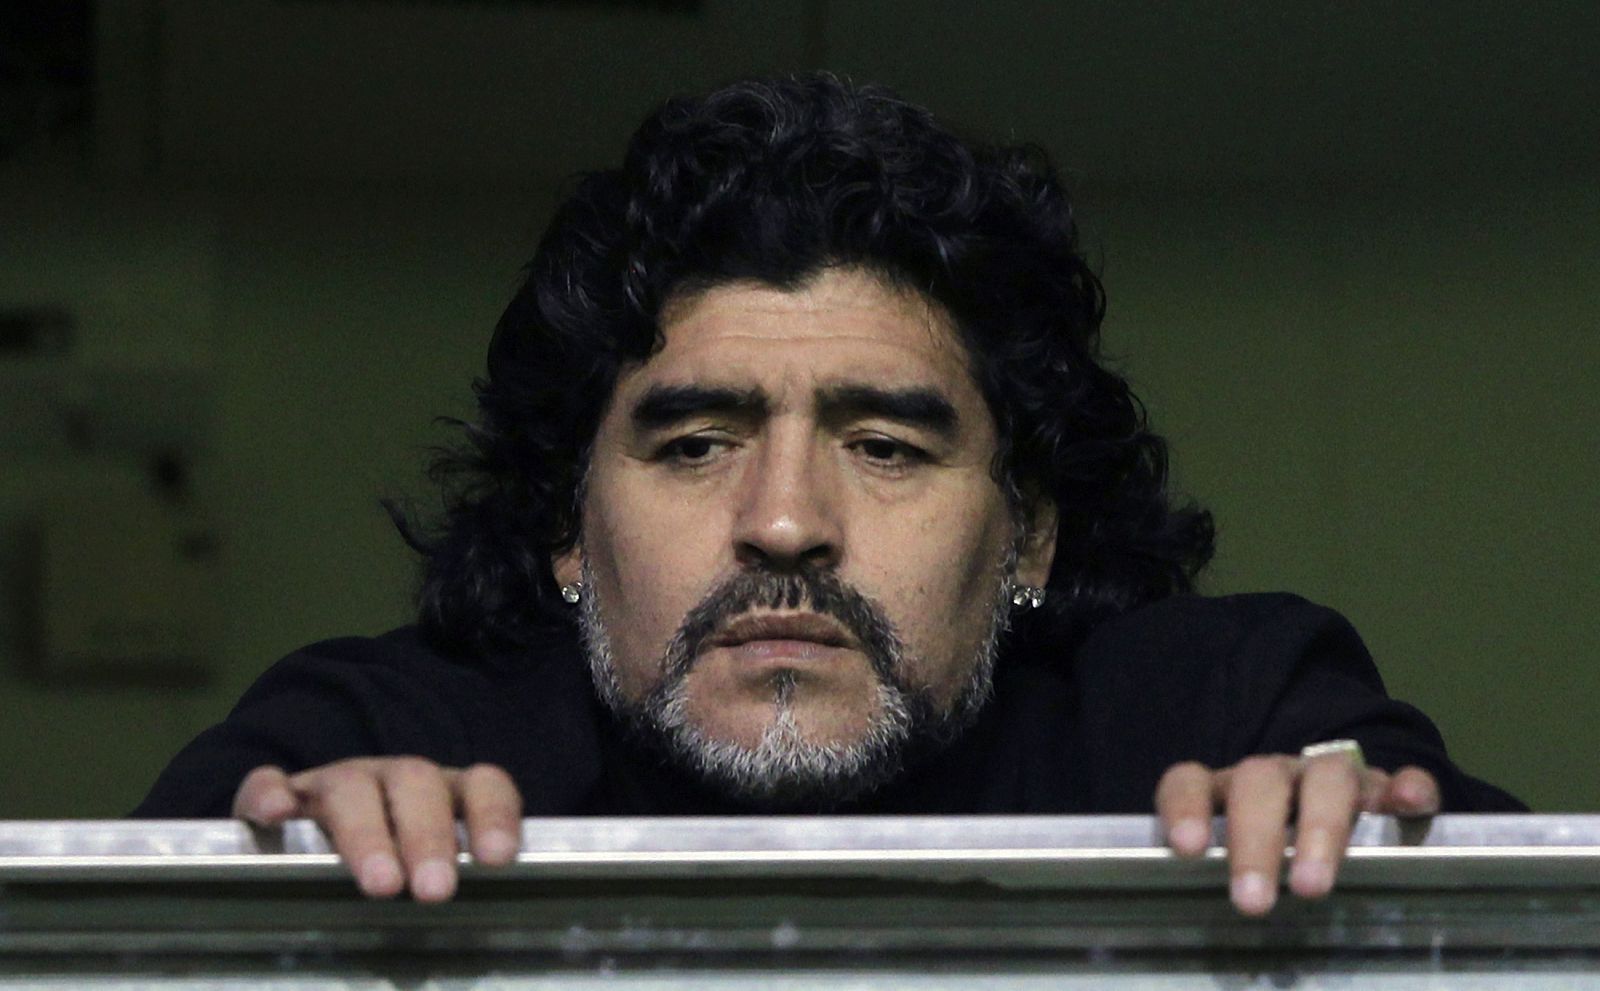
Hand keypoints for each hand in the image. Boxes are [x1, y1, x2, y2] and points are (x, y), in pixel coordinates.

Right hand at [232, 758, 522, 901]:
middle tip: (436, 890)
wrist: (311, 839)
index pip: (482, 785)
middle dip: (429, 836)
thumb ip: (451, 889)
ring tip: (381, 884)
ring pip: (351, 788)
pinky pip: (269, 784)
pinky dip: (271, 794)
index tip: (496, 858)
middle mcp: (394, 779)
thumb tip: (481, 940)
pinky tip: (276, 815)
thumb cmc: (393, 866)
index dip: (494, 815)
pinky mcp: (280, 794)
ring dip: (367, 834)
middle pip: (416, 783)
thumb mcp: (429, 874)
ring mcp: (335, 783)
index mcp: (444, 794)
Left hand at [1155, 752, 1439, 915]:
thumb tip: (1205, 941)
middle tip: (1253, 902)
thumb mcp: (1240, 874)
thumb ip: (1223, 888)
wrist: (1340, 832)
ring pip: (1326, 777)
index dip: (1185, 808)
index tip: (1187, 849)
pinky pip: (1399, 779)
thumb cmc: (1273, 865)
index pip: (1190, 781)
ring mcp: (1330, 779)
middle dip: (1255, 840)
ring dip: (1320, 827)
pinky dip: (1406, 788)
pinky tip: (1409, 804)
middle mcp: (1276, 777)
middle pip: (1259, 782)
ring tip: (1313, 885)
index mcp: (1226, 793)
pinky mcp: (1387, 790)